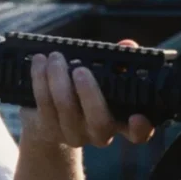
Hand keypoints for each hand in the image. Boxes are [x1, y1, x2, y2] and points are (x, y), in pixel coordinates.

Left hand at [20, 39, 155, 147]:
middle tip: (80, 70)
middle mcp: (99, 133)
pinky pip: (44, 103)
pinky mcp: (49, 129)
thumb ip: (117, 62)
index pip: (138, 133)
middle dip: (90, 93)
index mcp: (119, 121)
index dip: (141, 129)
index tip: (137, 117)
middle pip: (99, 122)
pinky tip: (39, 62)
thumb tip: (128, 45)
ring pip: (66, 108)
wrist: (48, 119)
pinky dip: (40, 79)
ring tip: (55, 57)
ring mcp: (73, 134)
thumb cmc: (83, 92)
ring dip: (58, 78)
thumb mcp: (103, 77)